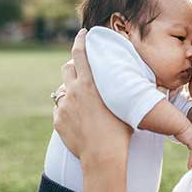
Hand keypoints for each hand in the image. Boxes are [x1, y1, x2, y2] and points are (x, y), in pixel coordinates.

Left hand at [53, 29, 132, 164]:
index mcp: (90, 83)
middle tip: (81, 68)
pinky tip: (79, 120)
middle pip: (67, 68)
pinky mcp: (58, 121)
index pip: (80, 53)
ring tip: (83, 99)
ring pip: (63, 90)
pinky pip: (61, 110)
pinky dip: (68, 110)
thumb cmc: (120, 131)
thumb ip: (119, 88)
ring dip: (71, 90)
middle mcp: (74, 91)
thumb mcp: (123, 103)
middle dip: (73, 65)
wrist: (103, 157)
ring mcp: (64, 106)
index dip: (80, 40)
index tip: (82, 34)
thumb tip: (132, 79)